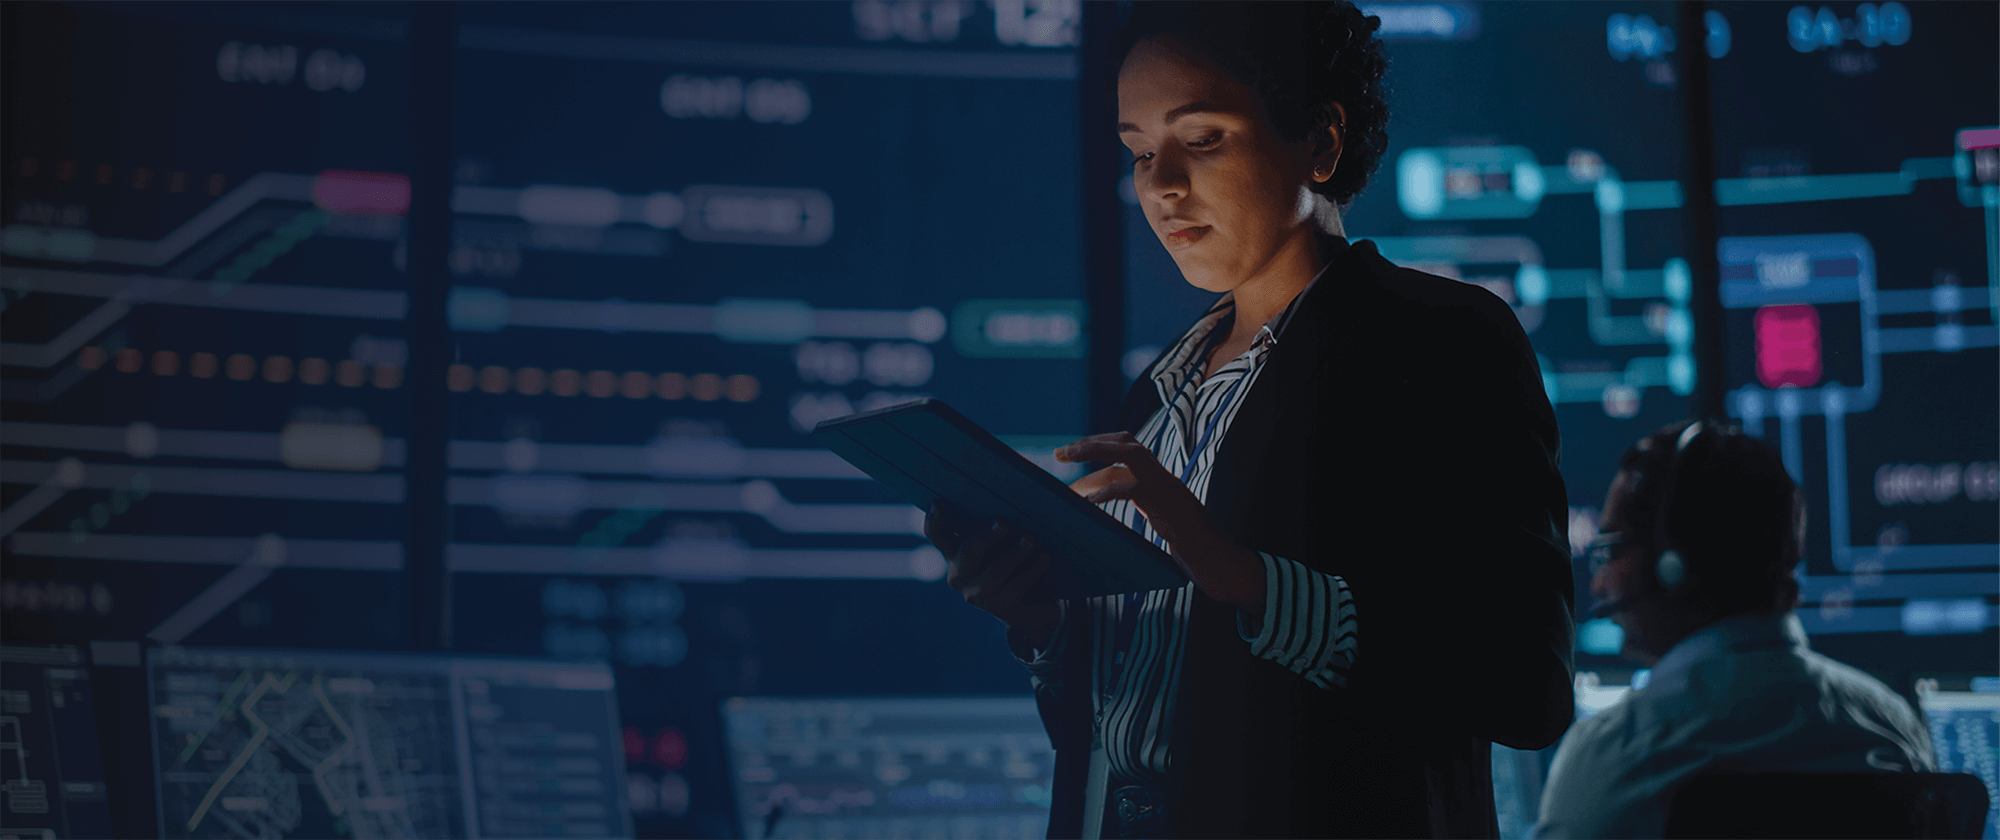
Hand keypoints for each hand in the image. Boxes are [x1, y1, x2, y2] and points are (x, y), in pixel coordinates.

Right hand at [925, 499, 1060, 647]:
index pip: (937, 535)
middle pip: (968, 552)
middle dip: (986, 536)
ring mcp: (979, 594)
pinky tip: (1046, 555)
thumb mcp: (1001, 538)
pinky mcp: (1001, 608)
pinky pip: (1017, 585)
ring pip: (995, 571)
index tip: (938, 503)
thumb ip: (996, 522)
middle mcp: (960, 574)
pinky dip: (1033, 568)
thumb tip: (1011, 498)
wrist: (1035, 601)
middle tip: (1005, 522)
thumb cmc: (1015, 557)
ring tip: (1031, 538)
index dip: (934, 520)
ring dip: (1015, 552)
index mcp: (954, 552)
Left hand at [1057, 432, 1266, 613]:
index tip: (1071, 455)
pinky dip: (1106, 492)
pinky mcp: (1169, 507)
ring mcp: (1169, 490)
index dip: (1099, 449)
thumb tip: (1107, 511)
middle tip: (1061, 453)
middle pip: (1127, 443)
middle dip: (1092, 442)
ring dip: (1096, 452)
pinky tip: (1088, 504)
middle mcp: (1165, 479)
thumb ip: (1144, 510)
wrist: (1225, 567)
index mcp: (1162, 482)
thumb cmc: (1195, 553)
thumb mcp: (1164, 525)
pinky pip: (1132, 489)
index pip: (1128, 452)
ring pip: (1131, 454)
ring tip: (1067, 460)